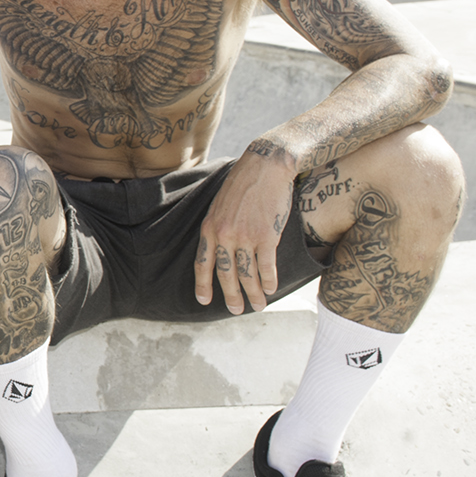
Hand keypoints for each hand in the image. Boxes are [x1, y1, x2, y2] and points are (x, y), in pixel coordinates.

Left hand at [195, 146, 298, 313]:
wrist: (265, 166)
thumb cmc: (243, 184)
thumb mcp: (219, 205)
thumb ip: (216, 227)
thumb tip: (217, 247)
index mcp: (209, 228)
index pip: (202, 263)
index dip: (203, 284)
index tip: (204, 300)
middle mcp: (224, 235)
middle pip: (225, 274)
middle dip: (231, 296)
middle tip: (236, 310)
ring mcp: (245, 236)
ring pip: (247, 275)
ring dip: (253, 294)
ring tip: (258, 306)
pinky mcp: (266, 235)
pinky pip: (266, 266)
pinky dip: (269, 281)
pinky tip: (272, 289)